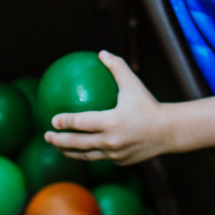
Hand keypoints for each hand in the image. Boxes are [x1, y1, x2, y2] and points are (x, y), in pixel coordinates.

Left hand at [44, 51, 170, 165]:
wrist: (168, 131)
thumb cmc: (148, 105)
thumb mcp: (133, 84)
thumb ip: (117, 67)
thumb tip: (101, 53)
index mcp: (112, 122)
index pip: (82, 123)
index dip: (65, 122)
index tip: (52, 120)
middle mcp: (111, 141)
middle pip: (78, 143)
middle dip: (59, 140)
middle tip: (46, 135)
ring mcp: (115, 154)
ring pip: (85, 155)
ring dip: (68, 151)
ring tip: (56, 146)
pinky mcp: (119, 162)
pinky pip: (99, 157)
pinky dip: (86, 154)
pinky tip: (77, 150)